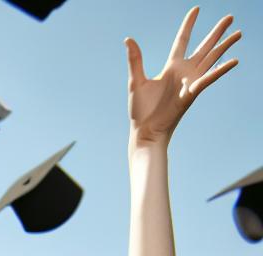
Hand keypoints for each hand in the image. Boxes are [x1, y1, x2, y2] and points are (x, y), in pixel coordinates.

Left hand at [126, 8, 239, 148]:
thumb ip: (135, 60)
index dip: (189, 24)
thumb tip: (128, 39)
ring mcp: (189, 82)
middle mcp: (183, 72)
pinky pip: (208, 79)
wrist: (144, 132)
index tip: (196, 8)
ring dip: (224, 46)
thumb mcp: (136, 81)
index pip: (182, 40)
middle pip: (204, 47)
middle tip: (230, 17)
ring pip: (211, 59)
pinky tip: (234, 61)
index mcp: (170, 67)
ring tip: (238, 33)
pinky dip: (220, 70)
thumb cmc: (140, 110)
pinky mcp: (191, 94)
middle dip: (217, 32)